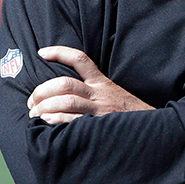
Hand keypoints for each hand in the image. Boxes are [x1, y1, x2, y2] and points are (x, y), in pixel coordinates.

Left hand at [27, 46, 153, 122]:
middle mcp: (100, 94)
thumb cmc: (130, 115)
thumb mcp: (115, 95)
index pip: (80, 59)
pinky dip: (58, 120)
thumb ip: (94, 91)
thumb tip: (63, 93)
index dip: (59, 53)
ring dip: (46, 106)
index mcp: (102, 83)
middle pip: (65, 83)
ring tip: (35, 114)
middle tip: (31, 101)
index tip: (41, 53)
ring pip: (67, 100)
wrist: (153, 131)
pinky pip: (75, 120)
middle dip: (43, 91)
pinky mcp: (101, 125)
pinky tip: (47, 122)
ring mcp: (100, 110)